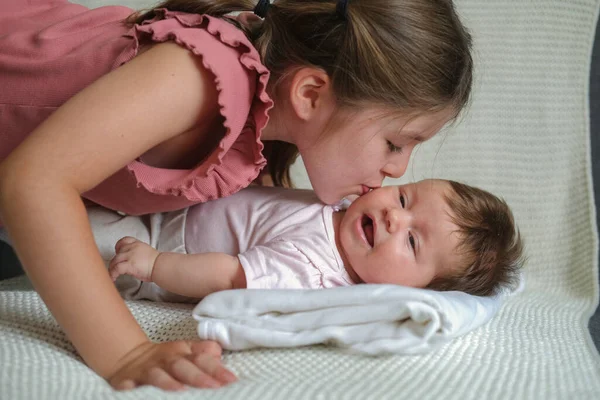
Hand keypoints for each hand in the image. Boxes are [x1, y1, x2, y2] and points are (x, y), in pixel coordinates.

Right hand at [108, 340, 236, 390]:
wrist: (130, 358)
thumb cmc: (168, 360)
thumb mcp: (186, 352)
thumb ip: (204, 353)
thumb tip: (219, 353)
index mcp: (182, 352)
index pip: (201, 358)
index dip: (216, 368)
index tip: (231, 380)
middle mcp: (165, 360)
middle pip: (182, 366)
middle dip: (197, 376)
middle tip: (213, 387)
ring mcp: (146, 371)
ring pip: (157, 376)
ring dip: (168, 383)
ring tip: (181, 392)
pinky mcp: (126, 381)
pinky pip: (127, 385)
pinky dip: (131, 389)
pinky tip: (136, 393)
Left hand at [109, 237, 157, 281]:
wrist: (161, 266)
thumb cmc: (158, 263)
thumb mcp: (147, 253)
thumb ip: (138, 253)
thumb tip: (134, 260)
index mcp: (137, 244)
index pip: (125, 240)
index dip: (119, 246)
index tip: (118, 252)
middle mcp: (132, 248)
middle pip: (118, 252)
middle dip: (115, 260)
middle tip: (115, 267)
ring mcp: (130, 256)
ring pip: (114, 261)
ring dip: (112, 268)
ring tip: (112, 275)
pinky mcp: (129, 265)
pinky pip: (116, 269)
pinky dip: (112, 274)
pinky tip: (113, 279)